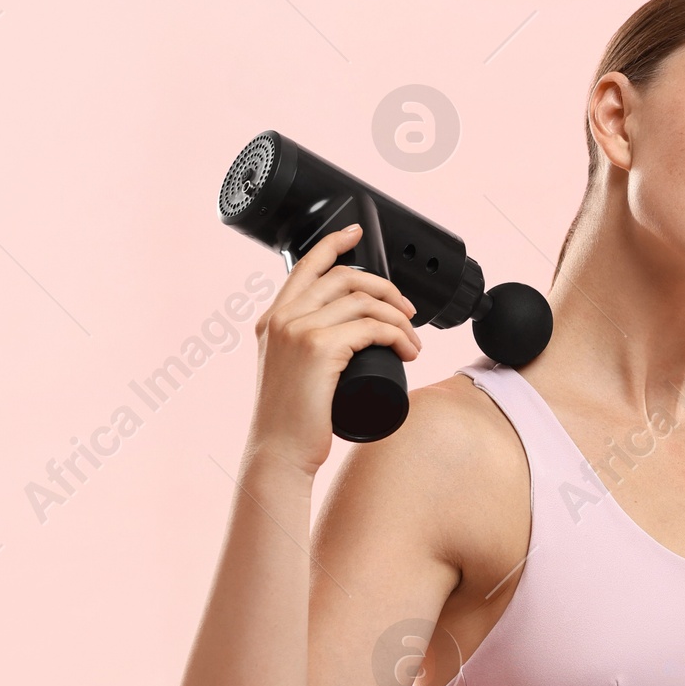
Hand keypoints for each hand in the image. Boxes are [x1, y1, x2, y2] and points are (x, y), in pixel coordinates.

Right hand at [248, 223, 420, 475]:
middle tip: (408, 312)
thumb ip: (300, 350)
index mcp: (271, 319)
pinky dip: (398, 335)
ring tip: (413, 341)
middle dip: (385, 288)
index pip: (306, 265)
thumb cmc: (290, 422)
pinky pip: (372, 326)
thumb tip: (338, 341)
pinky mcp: (318, 347)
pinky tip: (407, 350)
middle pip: (344, 278)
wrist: (279, 453)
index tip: (355, 232)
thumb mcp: (289, 373)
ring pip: (363, 301)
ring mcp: (298, 330)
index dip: (334, 242)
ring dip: (398, 316)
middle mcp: (281, 318)